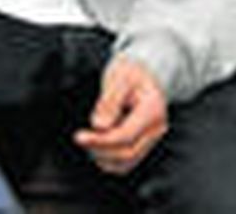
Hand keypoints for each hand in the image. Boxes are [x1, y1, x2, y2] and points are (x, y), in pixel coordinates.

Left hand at [74, 56, 169, 174]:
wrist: (143, 72)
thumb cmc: (130, 72)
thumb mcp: (118, 78)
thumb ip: (109, 102)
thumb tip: (99, 126)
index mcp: (153, 110)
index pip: (126, 136)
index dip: (100, 140)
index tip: (79, 137)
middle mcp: (156, 128)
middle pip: (126, 153)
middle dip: (100, 148)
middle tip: (81, 137)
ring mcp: (151, 139)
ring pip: (125, 163)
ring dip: (103, 155)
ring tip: (90, 136)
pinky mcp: (144, 145)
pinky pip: (125, 163)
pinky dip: (108, 157)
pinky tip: (99, 141)